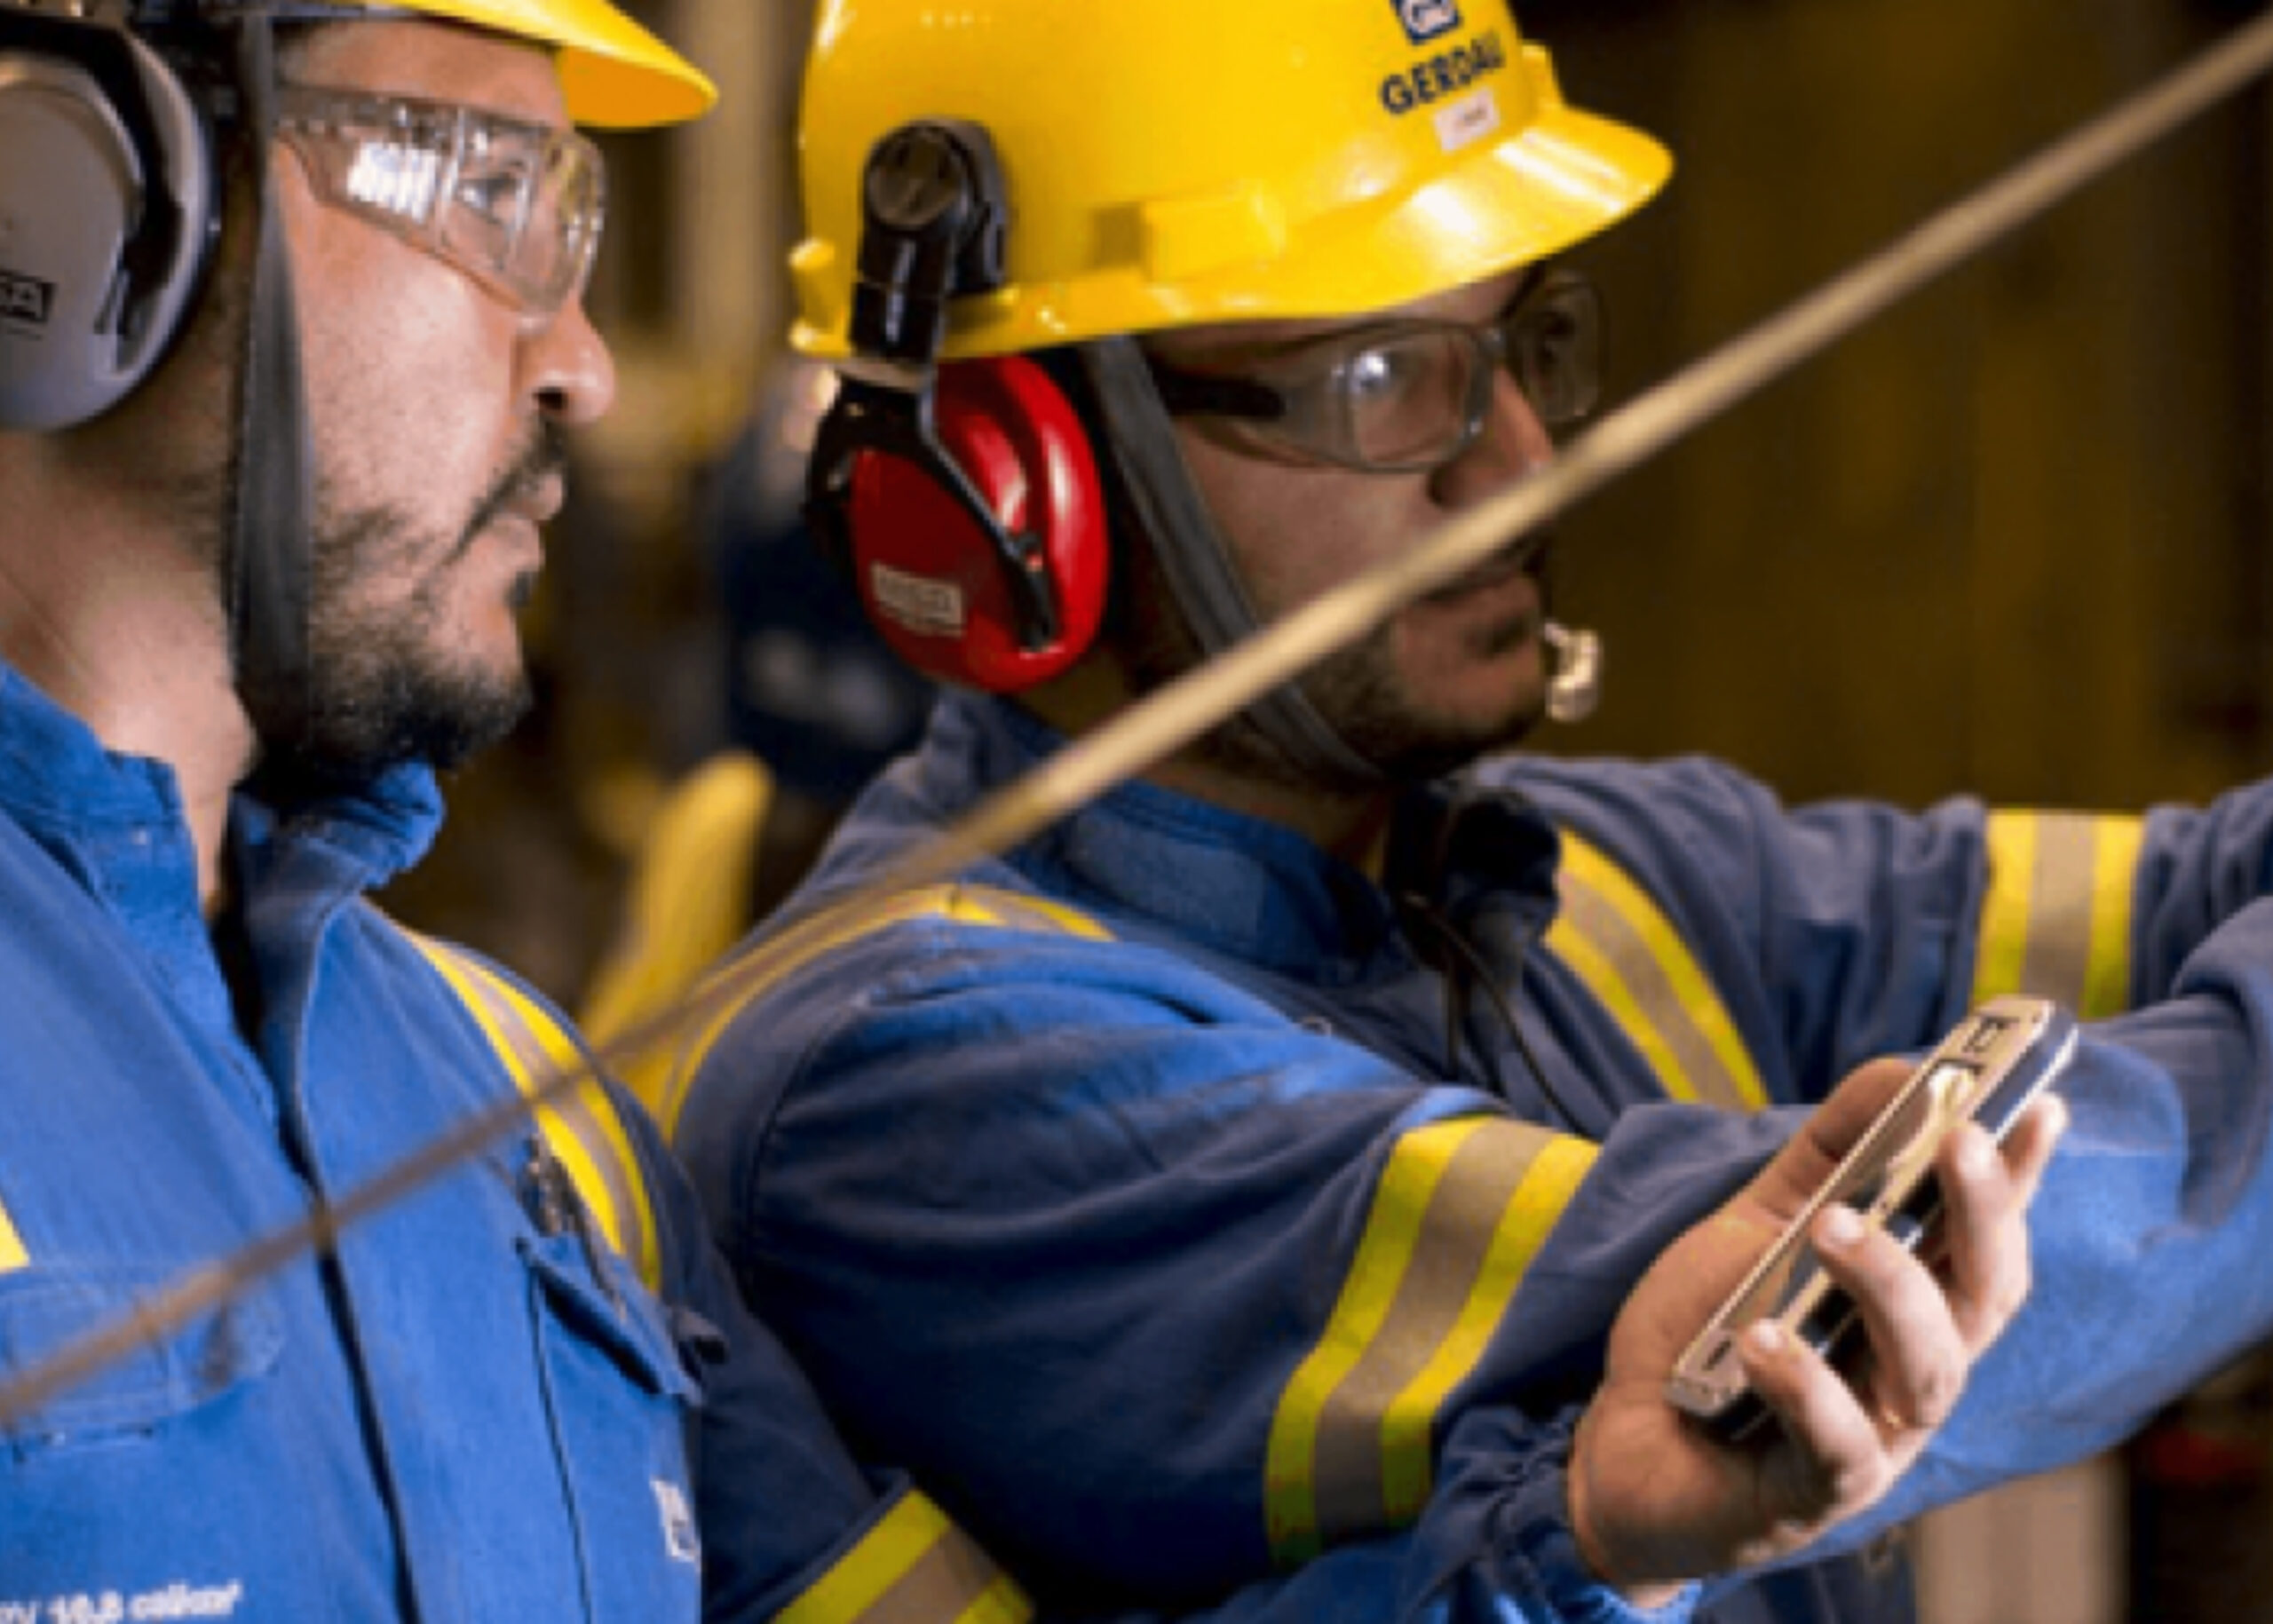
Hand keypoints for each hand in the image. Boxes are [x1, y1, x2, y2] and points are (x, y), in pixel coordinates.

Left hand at [1566, 1056, 2067, 1605]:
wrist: (1625, 1447)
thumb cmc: (1710, 1334)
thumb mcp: (1759, 1224)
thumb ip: (1829, 1155)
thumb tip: (1904, 1070)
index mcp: (1912, 1305)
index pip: (1987, 1237)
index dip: (2021, 1176)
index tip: (2039, 1101)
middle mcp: (1910, 1370)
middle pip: (1984, 1298)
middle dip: (1982, 1215)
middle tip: (1955, 1141)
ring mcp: (1874, 1437)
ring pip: (1926, 1369)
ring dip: (1889, 1287)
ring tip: (1831, 1229)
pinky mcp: (1813, 1492)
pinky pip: (1835, 1446)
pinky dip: (1806, 1387)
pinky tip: (1763, 1340)